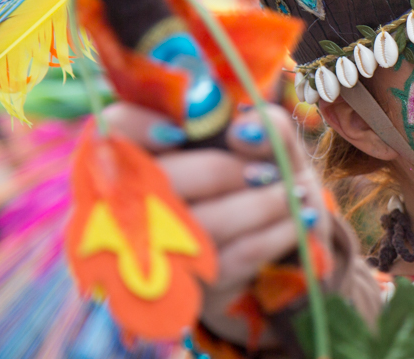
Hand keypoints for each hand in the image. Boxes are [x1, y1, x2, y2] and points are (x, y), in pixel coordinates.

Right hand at [103, 102, 331, 345]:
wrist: (289, 259)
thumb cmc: (271, 190)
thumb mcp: (278, 153)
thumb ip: (269, 129)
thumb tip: (245, 129)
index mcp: (153, 157)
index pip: (115, 131)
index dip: (137, 125)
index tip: (180, 132)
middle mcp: (139, 205)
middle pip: (159, 180)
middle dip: (222, 171)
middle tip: (266, 172)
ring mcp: (160, 255)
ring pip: (201, 224)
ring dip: (259, 205)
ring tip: (293, 195)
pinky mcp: (190, 289)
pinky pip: (229, 259)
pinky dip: (273, 235)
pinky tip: (298, 222)